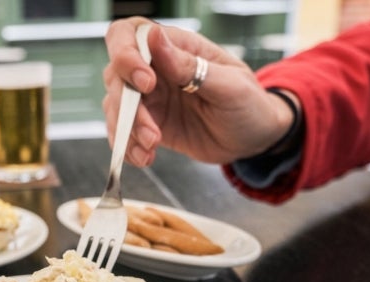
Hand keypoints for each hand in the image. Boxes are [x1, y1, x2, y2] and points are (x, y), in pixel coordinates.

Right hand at [103, 17, 296, 166]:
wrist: (253, 140)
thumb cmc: (249, 104)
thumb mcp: (229, 85)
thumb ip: (190, 65)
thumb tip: (154, 38)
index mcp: (176, 47)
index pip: (130, 35)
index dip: (126, 55)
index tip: (145, 83)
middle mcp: (155, 69)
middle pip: (116, 76)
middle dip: (128, 107)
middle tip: (152, 132)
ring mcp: (149, 98)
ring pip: (115, 108)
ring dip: (127, 132)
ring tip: (151, 149)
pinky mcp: (147, 124)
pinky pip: (123, 133)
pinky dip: (128, 148)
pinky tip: (146, 157)